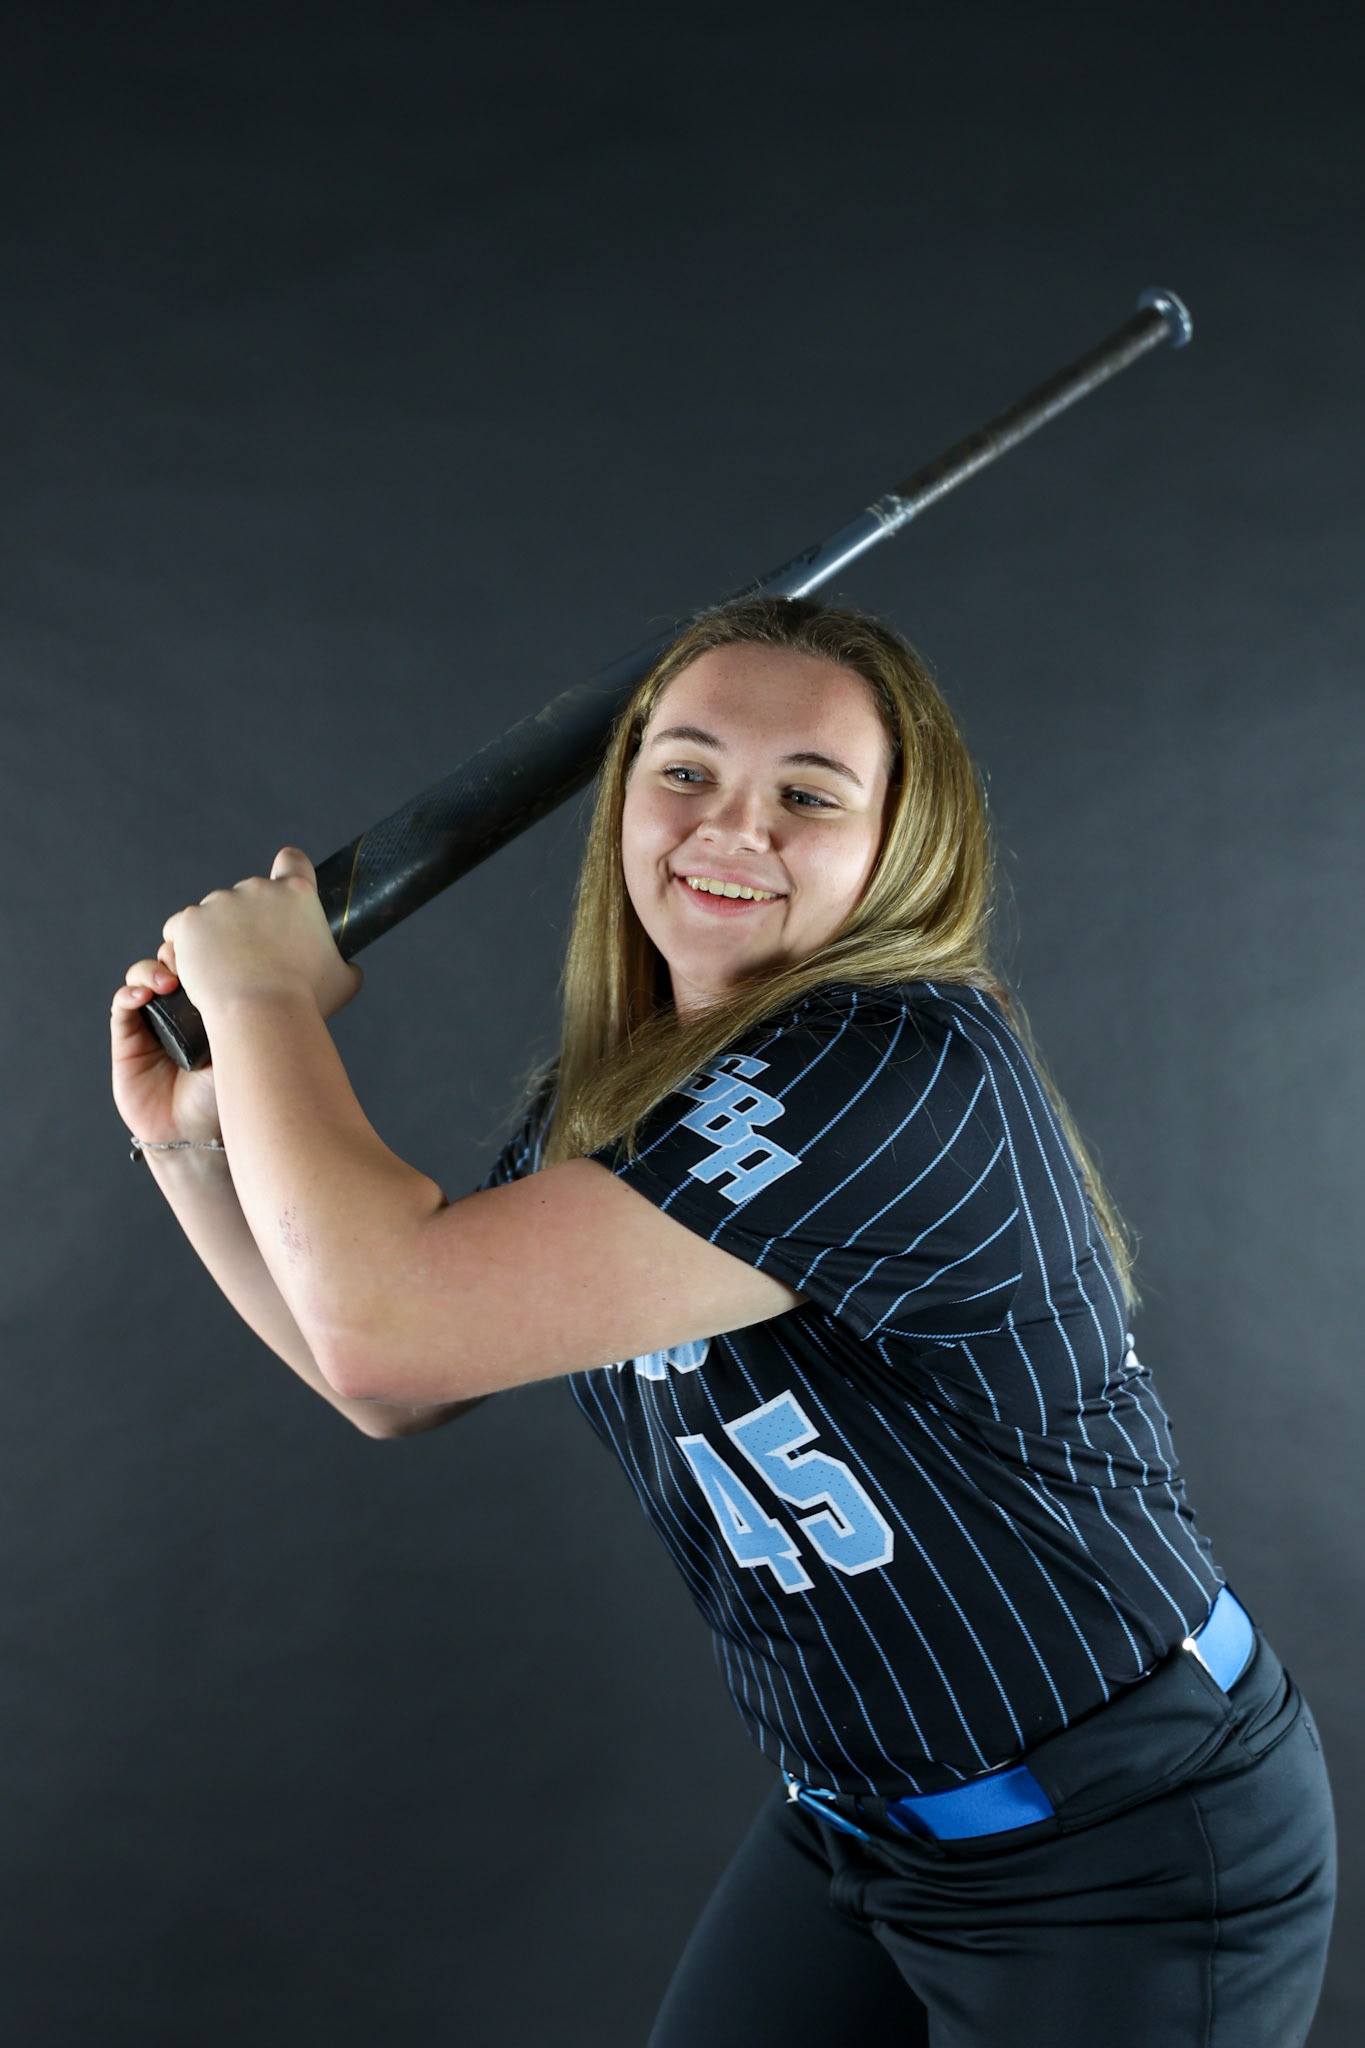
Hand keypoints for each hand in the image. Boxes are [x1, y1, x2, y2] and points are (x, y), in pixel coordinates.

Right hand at [111, 953, 222, 1149]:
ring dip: (150, 971)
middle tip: (190, 965)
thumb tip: (244, 972)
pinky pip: (122, 1007)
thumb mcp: (241, 1049)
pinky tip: (141, 996)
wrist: (197, 1134)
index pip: (201, 966)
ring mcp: (152, 1024)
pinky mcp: (127, 1041)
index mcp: (211, 1008)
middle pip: (170, 964)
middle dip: (177, 955)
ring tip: (166, 981)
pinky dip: (129, 994)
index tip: (215, 953)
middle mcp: (181, 1012)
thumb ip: (237, 1014)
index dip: (203, 953)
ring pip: (143, 978)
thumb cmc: (226, 1095)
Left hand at [160, 847, 364, 1021]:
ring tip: (221, 973)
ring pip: (212, 913)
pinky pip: (181, 927)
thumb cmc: (306, 1001)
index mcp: (299, 894)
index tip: (281, 892)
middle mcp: (260, 889)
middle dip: (245, 920)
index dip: (288, 872)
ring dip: (214, 935)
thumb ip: (346, 966)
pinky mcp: (192, 920)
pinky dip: (184, 945)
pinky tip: (192, 967)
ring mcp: (222, 902)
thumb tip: (349, 968)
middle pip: (248, 893)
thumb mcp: (344, 982)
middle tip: (248, 958)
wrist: (262, 1015)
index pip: (293, 861)